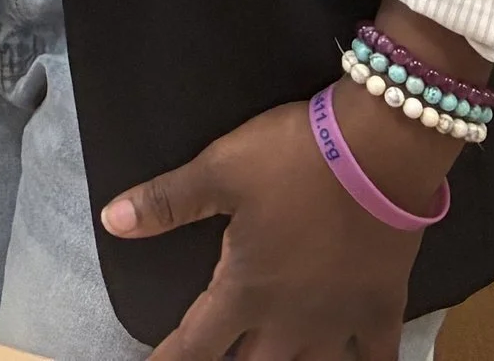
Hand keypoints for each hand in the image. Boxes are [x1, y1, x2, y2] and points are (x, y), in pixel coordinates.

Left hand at [101, 91, 440, 360]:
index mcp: (246, 290)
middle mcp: (290, 320)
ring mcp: (340, 320)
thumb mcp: (219, 170)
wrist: (376, 153)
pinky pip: (377, 357)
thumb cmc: (290, 159)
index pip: (197, 343)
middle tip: (216, 359)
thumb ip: (167, 202)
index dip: (170, 360)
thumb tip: (112, 221)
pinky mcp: (382, 308)